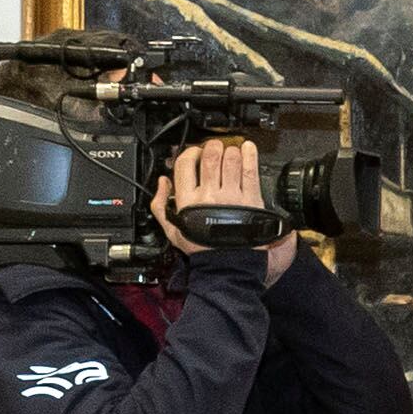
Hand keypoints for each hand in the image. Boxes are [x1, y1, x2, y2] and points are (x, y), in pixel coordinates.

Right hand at [154, 136, 298, 283]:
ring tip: (231, 151)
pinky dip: (250, 155)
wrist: (226, 266)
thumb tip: (162, 182)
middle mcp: (209, 195)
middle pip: (209, 158)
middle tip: (215, 148)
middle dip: (212, 147)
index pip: (185, 164)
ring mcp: (231, 197)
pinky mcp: (251, 200)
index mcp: (188, 200)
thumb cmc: (202, 250)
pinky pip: (250, 171)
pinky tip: (249, 148)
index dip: (190, 152)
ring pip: (230, 160)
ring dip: (230, 151)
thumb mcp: (172, 230)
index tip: (195, 152)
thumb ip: (161, 205)